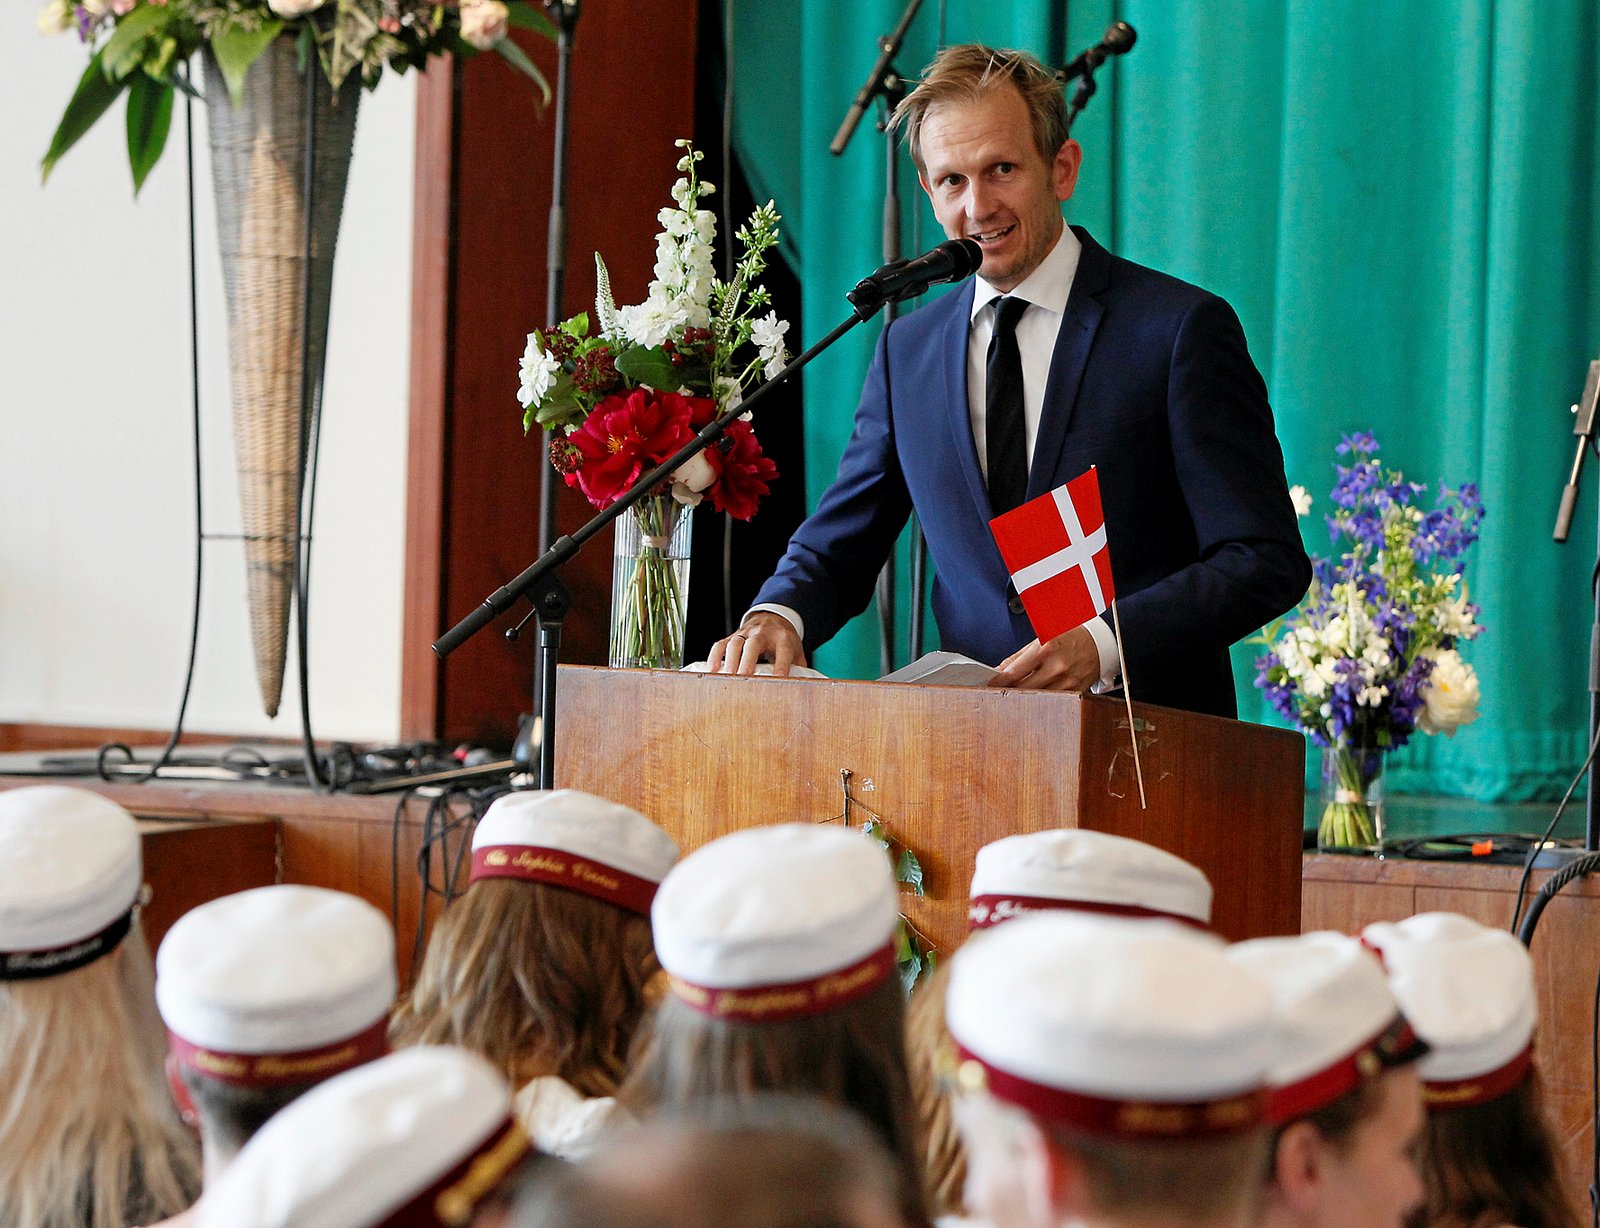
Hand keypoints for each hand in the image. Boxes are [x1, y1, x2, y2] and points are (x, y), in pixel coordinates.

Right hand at [705, 612, 807, 675]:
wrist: (773, 617)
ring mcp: (746, 633)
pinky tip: (712, 670)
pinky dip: (715, 656)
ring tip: (727, 677)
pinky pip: (721, 644)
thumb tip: (803, 690)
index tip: (778, 679)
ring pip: (735, 642)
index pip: (783, 651)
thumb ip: (800, 669)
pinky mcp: (733, 636)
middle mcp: (763, 633)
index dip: (781, 665)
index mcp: (783, 638)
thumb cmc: (784, 640)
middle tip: (744, 676)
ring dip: (729, 660)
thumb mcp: (797, 651)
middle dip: (747, 660)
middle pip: (754, 644)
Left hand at [987, 625, 1101, 690]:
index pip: (1014, 671)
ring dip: (1023, 698)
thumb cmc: (1070, 637)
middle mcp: (1056, 665)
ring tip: (1014, 696)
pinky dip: (1041, 700)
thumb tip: (1000, 670)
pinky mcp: (1075, 691)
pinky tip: (1035, 698)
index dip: (998, 682)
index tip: (987, 686)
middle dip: (1008, 691)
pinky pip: (1053, 700)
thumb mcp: (1042, 638)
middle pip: (1023, 688)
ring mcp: (1067, 681)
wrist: (1100, 642)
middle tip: (996, 693)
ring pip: (1037, 697)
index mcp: (1045, 647)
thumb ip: (1018, 656)